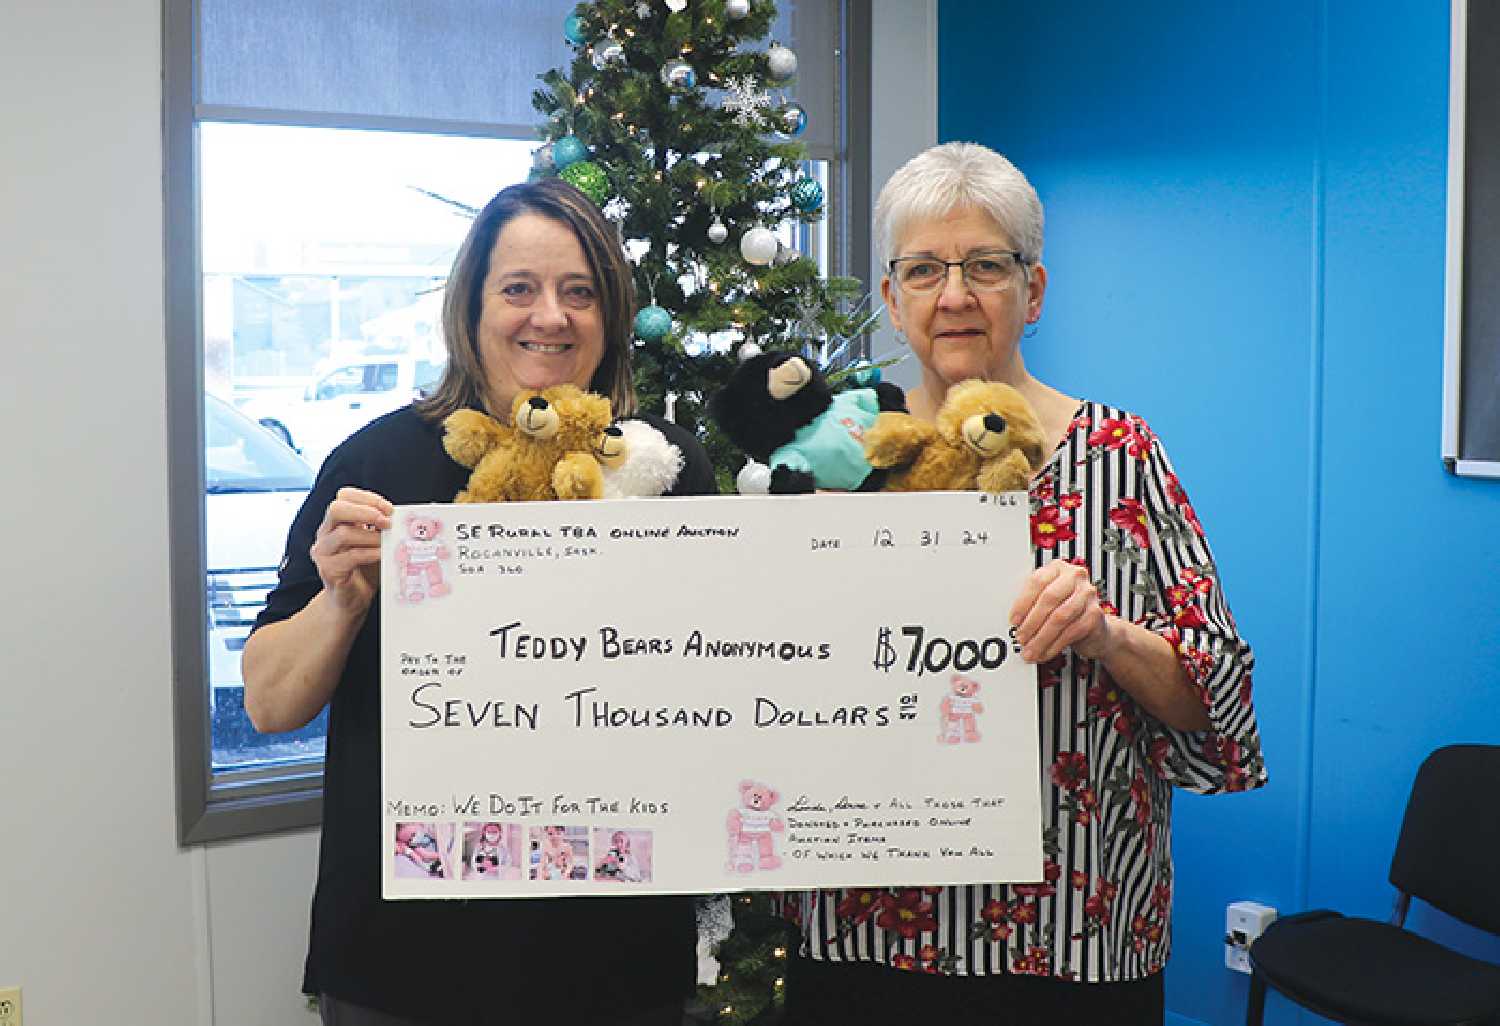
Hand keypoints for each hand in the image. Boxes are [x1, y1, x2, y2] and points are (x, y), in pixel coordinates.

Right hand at [310, 486, 393, 617]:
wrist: (351, 600)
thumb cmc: (364, 570)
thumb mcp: (374, 543)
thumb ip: (380, 527)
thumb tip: (400, 515)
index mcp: (336, 522)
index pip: (344, 496)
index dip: (367, 498)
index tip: (388, 508)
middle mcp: (325, 534)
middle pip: (336, 509)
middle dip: (365, 511)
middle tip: (386, 521)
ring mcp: (324, 552)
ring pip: (343, 533)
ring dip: (371, 536)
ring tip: (387, 541)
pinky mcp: (329, 570)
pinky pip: (350, 557)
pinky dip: (370, 553)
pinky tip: (382, 554)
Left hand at [1009, 560, 1112, 663]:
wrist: (1094, 626)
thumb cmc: (1065, 609)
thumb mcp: (1046, 601)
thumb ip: (1032, 603)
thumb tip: (1014, 621)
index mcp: (1057, 568)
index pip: (1037, 581)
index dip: (1023, 603)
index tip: (1013, 620)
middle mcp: (1075, 577)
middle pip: (1049, 599)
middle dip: (1031, 622)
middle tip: (1021, 638)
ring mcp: (1087, 594)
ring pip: (1059, 617)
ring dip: (1041, 638)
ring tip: (1030, 650)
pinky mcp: (1094, 614)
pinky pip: (1070, 632)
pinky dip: (1054, 646)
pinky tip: (1044, 653)